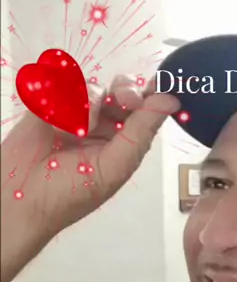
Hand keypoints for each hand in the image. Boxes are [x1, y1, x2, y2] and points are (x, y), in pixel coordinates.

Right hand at [0, 74, 180, 242]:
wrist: (21, 197)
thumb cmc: (70, 194)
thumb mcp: (114, 167)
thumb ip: (141, 132)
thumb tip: (171, 101)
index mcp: (122, 142)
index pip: (144, 110)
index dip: (152, 95)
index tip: (160, 85)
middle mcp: (102, 125)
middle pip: (122, 89)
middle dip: (125, 89)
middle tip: (124, 98)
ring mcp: (74, 112)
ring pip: (92, 85)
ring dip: (87, 104)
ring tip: (74, 132)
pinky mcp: (48, 103)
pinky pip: (60, 84)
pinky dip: (60, 101)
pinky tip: (52, 123)